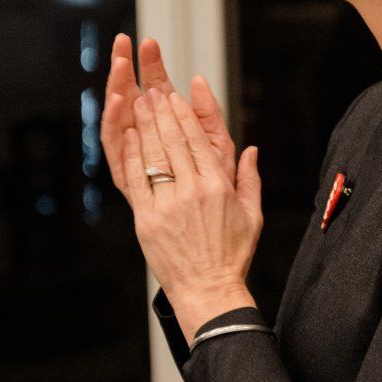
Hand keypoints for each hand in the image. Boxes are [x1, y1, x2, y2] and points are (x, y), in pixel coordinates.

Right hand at [101, 34, 237, 193]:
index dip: (150, 64)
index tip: (147, 42)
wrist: (205, 240)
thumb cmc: (214, 195)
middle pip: (131, 96)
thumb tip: (199, 80)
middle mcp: (146, 141)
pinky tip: (117, 101)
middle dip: (126, 67)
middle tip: (122, 42)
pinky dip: (114, 124)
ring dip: (117, 89)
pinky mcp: (126, 178)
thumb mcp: (219, 148)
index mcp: (169, 129)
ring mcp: (133, 158)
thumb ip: (210, 115)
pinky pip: (116, 148)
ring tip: (120, 64)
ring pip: (119, 117)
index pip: (155, 87)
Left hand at [121, 88, 263, 341]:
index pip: (197, 141)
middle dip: (160, 112)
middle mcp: (192, 191)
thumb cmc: (231, 255)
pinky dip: (132, 156)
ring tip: (138, 104)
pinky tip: (128, 138)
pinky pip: (137, 180)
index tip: (175, 98)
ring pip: (153, 155)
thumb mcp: (252, 215)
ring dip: (144, 126)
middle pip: (173, 142)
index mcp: (217, 187)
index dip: (183, 116)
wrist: (208, 290)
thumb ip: (250, 179)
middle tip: (151, 91)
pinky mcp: (147, 219)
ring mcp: (167, 205)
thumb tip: (252, 149)